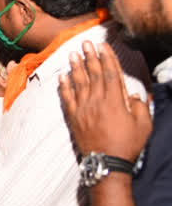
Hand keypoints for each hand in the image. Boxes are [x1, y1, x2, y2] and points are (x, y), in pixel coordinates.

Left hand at [59, 40, 151, 160]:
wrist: (106, 163)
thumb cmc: (128, 145)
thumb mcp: (144, 125)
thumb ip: (140, 107)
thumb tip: (134, 95)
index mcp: (115, 101)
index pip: (110, 73)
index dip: (107, 58)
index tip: (103, 46)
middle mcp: (97, 102)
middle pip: (92, 74)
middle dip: (89, 57)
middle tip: (85, 43)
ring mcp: (83, 109)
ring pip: (78, 83)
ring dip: (75, 67)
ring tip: (72, 54)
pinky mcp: (73, 118)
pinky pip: (67, 98)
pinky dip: (64, 86)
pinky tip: (62, 77)